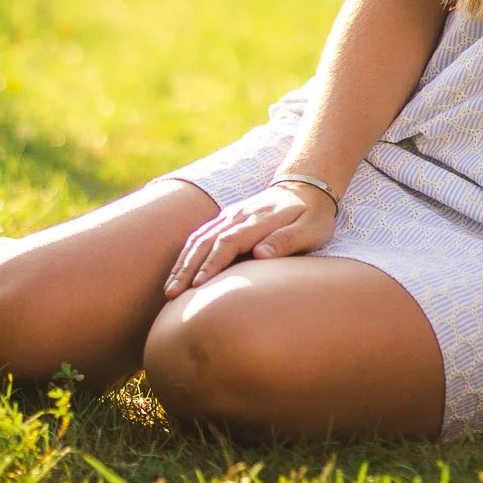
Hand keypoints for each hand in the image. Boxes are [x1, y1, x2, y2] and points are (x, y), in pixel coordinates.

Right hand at [162, 183, 336, 295]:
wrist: (306, 188)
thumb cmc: (312, 216)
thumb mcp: (311, 229)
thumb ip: (286, 241)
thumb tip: (260, 254)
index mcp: (258, 220)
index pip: (228, 242)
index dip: (212, 264)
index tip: (198, 286)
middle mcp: (239, 215)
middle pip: (206, 240)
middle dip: (188, 268)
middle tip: (172, 294)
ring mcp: (231, 215)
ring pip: (199, 237)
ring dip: (183, 262)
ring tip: (169, 288)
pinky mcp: (227, 219)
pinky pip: (201, 234)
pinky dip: (187, 253)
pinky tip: (179, 271)